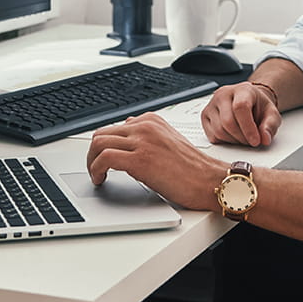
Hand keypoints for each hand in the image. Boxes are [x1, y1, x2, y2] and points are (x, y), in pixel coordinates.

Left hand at [86, 113, 227, 210]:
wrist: (211, 181)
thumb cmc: (194, 169)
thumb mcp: (168, 142)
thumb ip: (148, 135)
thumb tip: (127, 131)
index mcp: (152, 120)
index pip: (114, 127)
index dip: (104, 146)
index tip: (101, 159)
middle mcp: (145, 126)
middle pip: (102, 133)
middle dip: (93, 153)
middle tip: (95, 168)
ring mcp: (142, 141)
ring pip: (99, 143)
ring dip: (92, 162)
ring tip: (97, 175)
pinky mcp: (140, 159)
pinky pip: (104, 158)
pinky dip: (96, 169)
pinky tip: (101, 180)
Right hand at [201, 81, 281, 147]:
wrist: (249, 102)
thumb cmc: (258, 107)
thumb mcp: (272, 114)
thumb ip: (270, 126)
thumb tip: (264, 139)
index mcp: (242, 89)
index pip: (240, 107)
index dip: (248, 128)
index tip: (256, 141)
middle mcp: (223, 94)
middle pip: (228, 122)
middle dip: (242, 137)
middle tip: (252, 141)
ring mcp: (211, 104)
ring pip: (219, 131)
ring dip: (234, 141)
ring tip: (243, 137)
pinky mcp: (205, 115)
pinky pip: (212, 136)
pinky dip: (224, 141)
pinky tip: (233, 136)